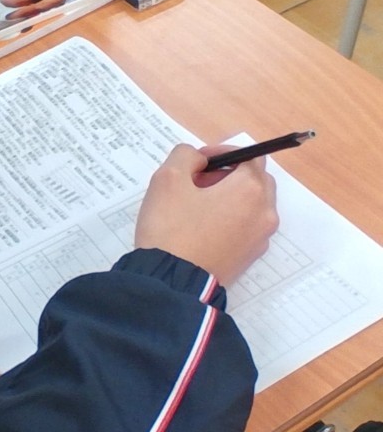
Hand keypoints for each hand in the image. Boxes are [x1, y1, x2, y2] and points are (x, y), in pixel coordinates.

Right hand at [134, 144, 278, 285]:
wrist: (170, 282)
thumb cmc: (170, 227)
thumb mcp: (168, 178)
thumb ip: (186, 155)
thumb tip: (199, 161)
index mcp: (250, 189)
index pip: (248, 155)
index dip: (222, 152)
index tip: (198, 161)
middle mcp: (264, 213)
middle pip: (255, 180)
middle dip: (229, 174)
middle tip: (198, 181)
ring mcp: (260, 239)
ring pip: (251, 205)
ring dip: (230, 197)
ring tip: (197, 206)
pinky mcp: (249, 258)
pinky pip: (246, 228)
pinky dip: (231, 219)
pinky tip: (202, 228)